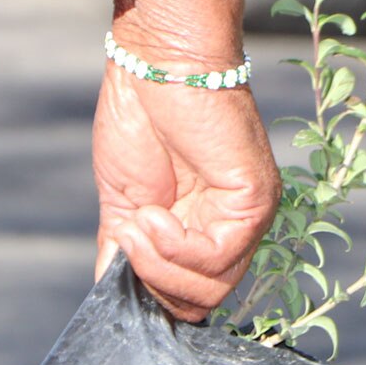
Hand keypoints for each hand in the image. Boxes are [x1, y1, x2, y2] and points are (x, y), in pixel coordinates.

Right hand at [93, 0, 280, 321]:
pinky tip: (154, 215)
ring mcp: (249, 217)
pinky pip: (217, 257)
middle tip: (126, 239)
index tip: (120, 260)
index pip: (190, 295)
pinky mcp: (256, 201)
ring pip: (210, 289)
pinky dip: (176, 247)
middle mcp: (235, 227)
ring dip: (159, 265)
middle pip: (199, 302)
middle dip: (152, 283)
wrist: (156, 62)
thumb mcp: (124, 200)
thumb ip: (124, 250)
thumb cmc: (141, 116)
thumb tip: (109, 292)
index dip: (151, 293)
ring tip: (139, 223)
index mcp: (206, 227)